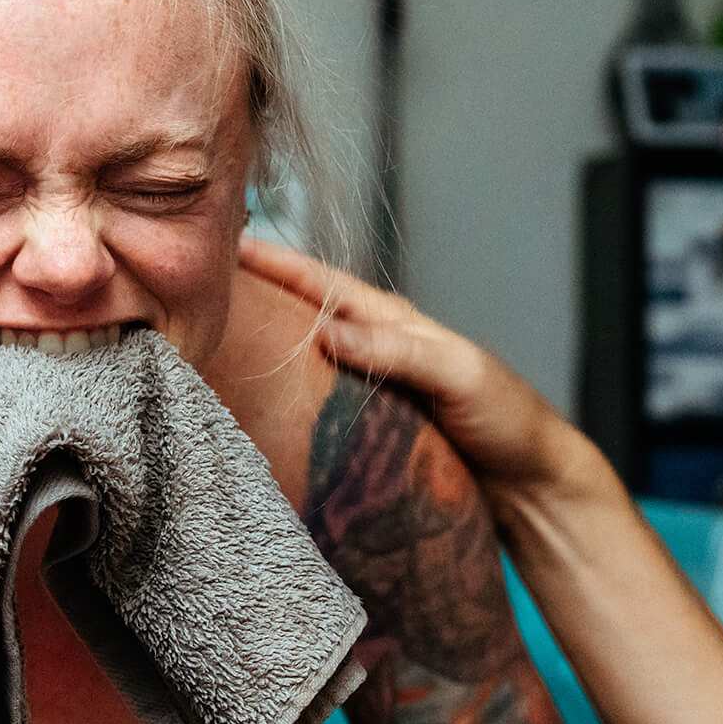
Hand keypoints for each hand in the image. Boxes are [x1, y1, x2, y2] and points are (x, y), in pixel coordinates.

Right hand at [236, 238, 585, 501]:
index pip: (319, 281)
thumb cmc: (509, 419)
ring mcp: (366, 382)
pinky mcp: (364, 423)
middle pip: (299, 310)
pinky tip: (248, 398)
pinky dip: (277, 388)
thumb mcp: (458, 374)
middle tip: (189, 284)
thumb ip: (396, 350)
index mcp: (392, 320)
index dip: (271, 261)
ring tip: (204, 336)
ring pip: (299, 353)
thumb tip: (325, 331)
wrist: (532, 480)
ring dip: (257, 342)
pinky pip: (310, 396)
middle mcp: (373, 344)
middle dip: (250, 292)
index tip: (218, 243)